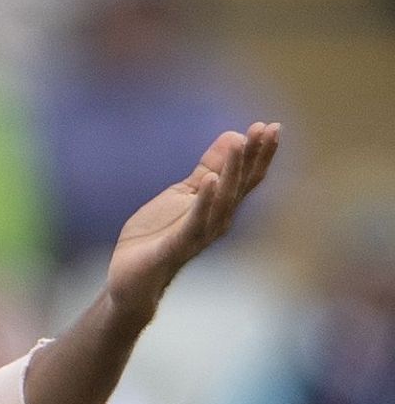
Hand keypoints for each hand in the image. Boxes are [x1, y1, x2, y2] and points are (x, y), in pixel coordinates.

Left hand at [106, 121, 280, 318]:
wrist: (131, 278)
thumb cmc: (159, 235)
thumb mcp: (183, 194)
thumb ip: (207, 169)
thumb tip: (233, 136)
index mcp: (218, 207)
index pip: (245, 178)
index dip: (259, 153)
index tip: (272, 126)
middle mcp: (216, 221)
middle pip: (241, 186)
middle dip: (254, 157)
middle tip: (267, 129)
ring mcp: (198, 235)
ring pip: (223, 201)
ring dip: (232, 172)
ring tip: (239, 143)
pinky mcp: (176, 247)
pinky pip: (194, 223)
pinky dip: (204, 201)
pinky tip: (210, 181)